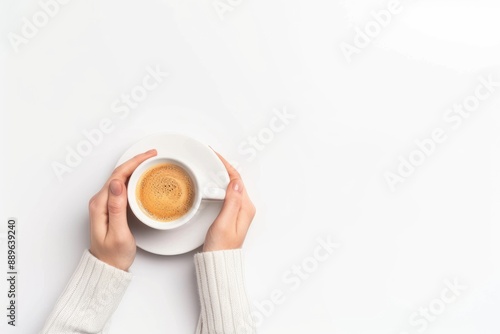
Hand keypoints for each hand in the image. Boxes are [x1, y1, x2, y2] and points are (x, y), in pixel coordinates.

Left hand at [88, 149, 156, 270]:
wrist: (107, 269)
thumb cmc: (114, 255)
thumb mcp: (119, 233)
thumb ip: (117, 208)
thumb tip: (116, 184)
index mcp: (100, 205)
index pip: (118, 175)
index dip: (134, 162)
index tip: (149, 156)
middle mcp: (100, 201)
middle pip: (118, 173)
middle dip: (136, 161)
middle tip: (153, 155)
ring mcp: (104, 204)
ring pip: (120, 178)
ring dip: (134, 168)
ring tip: (150, 162)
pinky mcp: (110, 208)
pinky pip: (121, 187)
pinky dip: (133, 178)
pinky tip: (141, 178)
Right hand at [203, 152, 255, 251]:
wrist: (218, 263)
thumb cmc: (220, 247)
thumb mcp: (224, 223)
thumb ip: (231, 202)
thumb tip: (235, 183)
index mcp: (245, 208)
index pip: (236, 179)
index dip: (225, 165)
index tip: (214, 155)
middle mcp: (244, 208)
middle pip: (234, 180)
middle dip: (223, 166)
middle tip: (210, 155)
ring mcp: (238, 211)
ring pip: (230, 186)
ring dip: (221, 174)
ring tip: (210, 164)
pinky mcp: (231, 215)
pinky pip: (227, 193)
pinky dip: (219, 184)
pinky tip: (212, 181)